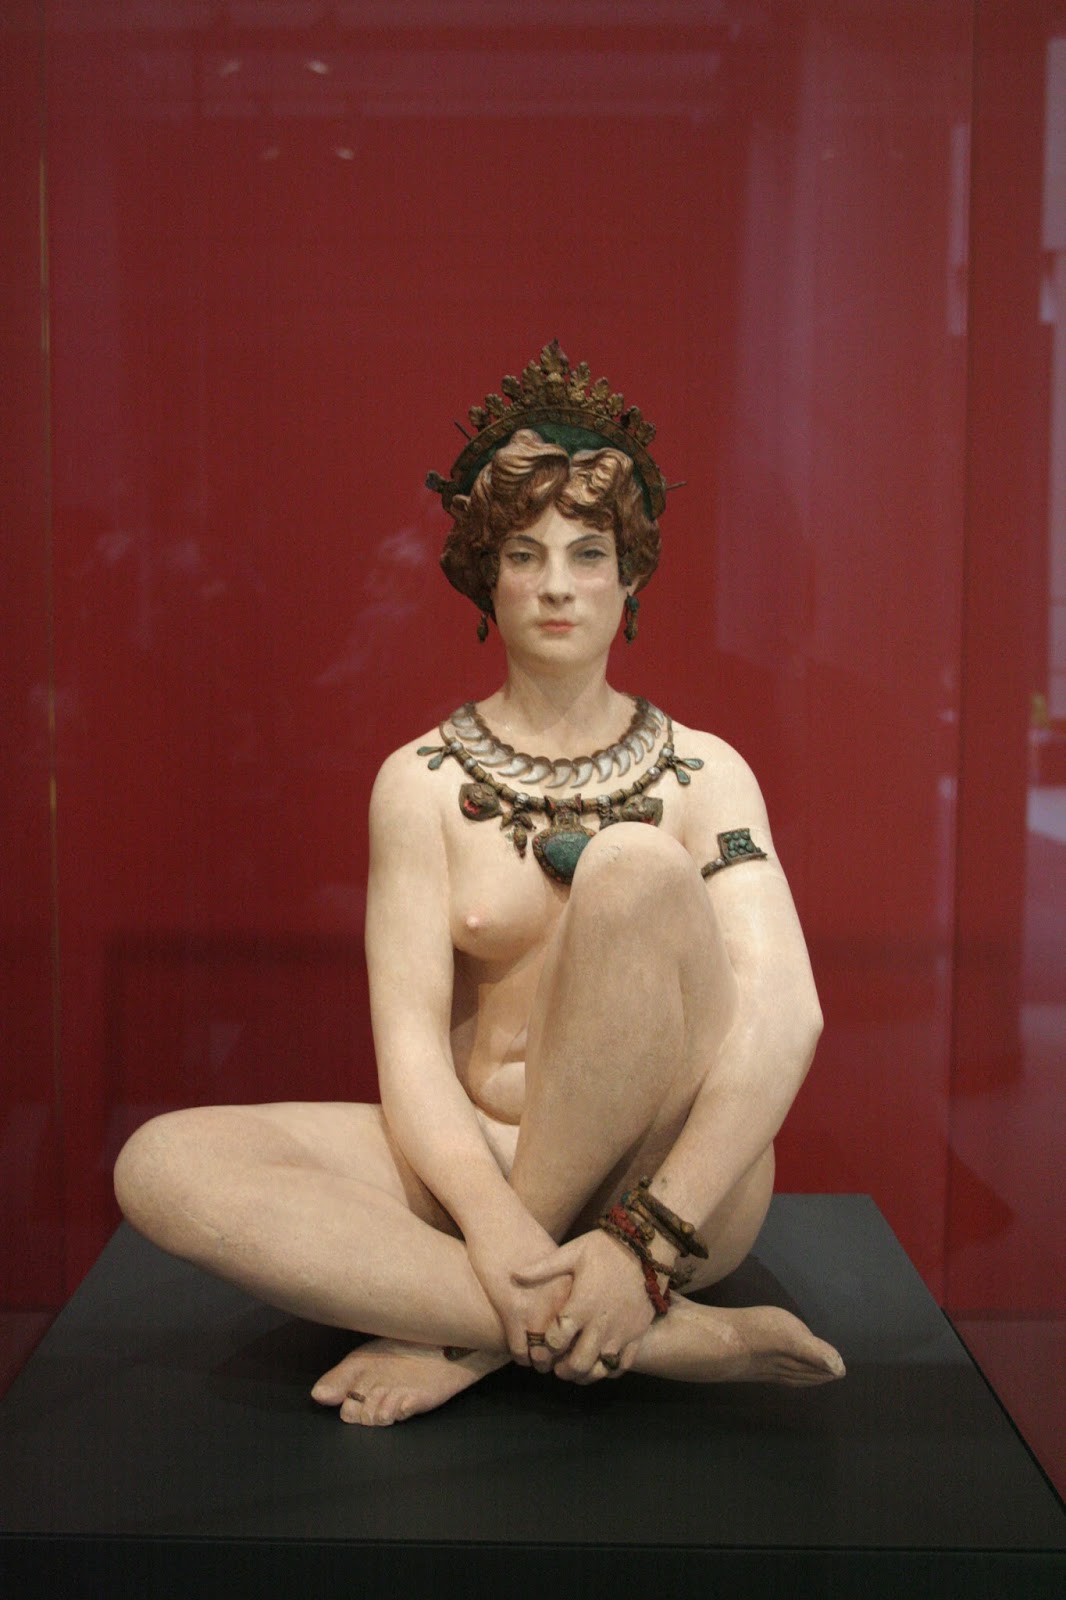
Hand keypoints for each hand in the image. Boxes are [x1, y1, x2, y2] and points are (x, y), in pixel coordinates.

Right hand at [463, 1202, 572, 1367]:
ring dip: (540, 1362)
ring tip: (538, 1362)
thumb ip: (565, 1283)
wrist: (497, 1219)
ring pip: (543, 1355)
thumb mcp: (555, 1258)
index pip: (583, 1330)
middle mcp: (559, 1301)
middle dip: (562, 1359)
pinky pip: (520, 1350)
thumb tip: (572, 1307)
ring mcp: (535, 1308)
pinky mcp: (511, 1311)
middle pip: (567, 1347)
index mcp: (572, 1287)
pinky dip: (520, 1357)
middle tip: (555, 1362)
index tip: (572, 1348)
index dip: (578, 1343)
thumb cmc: (523, 1237)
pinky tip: (520, 1354)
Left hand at [512, 1228, 657, 1382]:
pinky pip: (623, 1365)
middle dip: (562, 1369)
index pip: (556, 1341)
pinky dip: (609, 1370)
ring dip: (585, 1375)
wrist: (648, 1246)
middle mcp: (601, 1324)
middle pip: (577, 1363)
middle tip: (556, 1367)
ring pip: (600, 1370)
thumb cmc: (606, 1247)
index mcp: (581, 1305)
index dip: (544, 1349)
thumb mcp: (573, 1252)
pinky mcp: (638, 1334)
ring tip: (576, 1371)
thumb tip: (513, 1275)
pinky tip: (600, 1364)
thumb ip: (543, 1268)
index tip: (540, 1348)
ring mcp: (622, 1333)